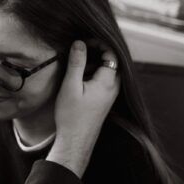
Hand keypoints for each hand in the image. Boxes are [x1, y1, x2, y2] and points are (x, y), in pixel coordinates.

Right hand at [47, 40, 119, 177]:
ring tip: (76, 64)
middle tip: (81, 50)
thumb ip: (76, 63)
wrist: (75, 141)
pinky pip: (103, 81)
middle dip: (97, 53)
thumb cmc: (72, 115)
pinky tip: (78, 79)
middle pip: (112, 62)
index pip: (112, 54)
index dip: (99, 43)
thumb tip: (80, 43)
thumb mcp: (71, 86)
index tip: (84, 42)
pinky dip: (93, 74)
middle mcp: (113, 88)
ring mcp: (110, 95)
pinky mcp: (104, 101)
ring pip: (107, 72)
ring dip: (94, 64)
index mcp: (108, 82)